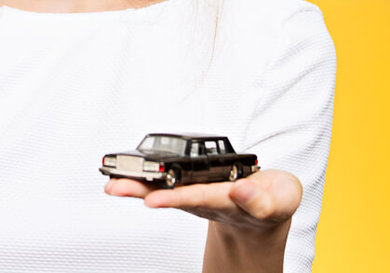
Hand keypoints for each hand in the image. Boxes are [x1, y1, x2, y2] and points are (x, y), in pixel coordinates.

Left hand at [104, 169, 301, 230]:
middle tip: (118, 189)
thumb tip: (243, 190)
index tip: (155, 200)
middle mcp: (207, 199)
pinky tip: (118, 180)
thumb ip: (265, 200)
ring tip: (111, 185)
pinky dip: (140, 181)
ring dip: (136, 188)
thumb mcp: (282, 199)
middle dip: (144, 193)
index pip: (202, 197)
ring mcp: (195, 195)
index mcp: (230, 200)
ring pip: (163, 192)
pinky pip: (162, 184)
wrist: (265, 212)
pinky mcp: (189, 189)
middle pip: (173, 196)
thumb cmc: (272, 199)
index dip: (178, 197)